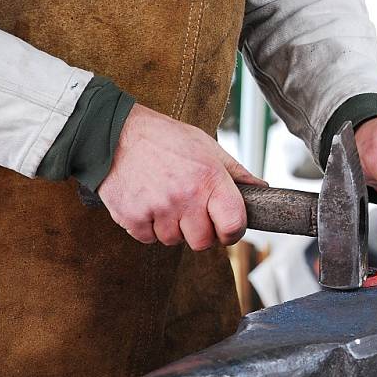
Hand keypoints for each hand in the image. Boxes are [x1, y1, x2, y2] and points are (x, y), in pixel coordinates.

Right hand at [98, 104, 266, 249]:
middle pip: (203, 242)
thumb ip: (236, 173)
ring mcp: (157, 209)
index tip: (226, 228)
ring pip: (174, 241)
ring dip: (172, 228)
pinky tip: (147, 203)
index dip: (232, 232)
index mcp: (209, 179)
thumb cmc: (165, 138)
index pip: (234, 225)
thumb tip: (262, 189)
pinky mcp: (131, 217)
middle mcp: (185, 197)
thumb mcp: (208, 147)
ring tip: (166, 200)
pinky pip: (148, 239)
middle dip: (200, 232)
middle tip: (191, 211)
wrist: (114, 134)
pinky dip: (148, 227)